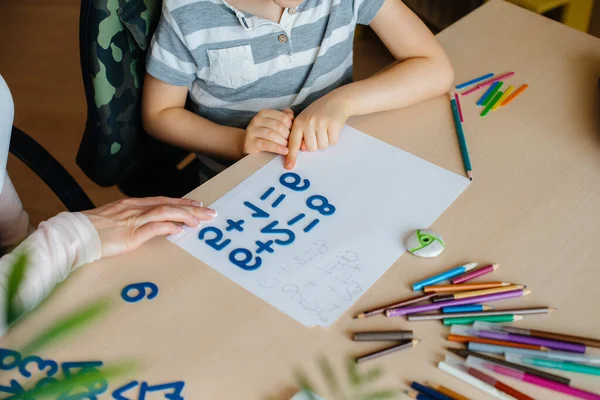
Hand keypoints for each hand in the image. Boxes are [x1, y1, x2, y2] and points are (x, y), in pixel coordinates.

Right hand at [83, 197, 215, 257]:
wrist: (73, 235)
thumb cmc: (90, 230)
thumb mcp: (114, 220)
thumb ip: (131, 220)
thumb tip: (147, 225)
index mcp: (131, 204)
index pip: (163, 200)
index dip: (182, 202)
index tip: (197, 205)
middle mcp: (135, 208)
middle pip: (169, 204)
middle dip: (192, 209)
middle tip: (210, 213)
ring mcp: (133, 220)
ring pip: (165, 212)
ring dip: (185, 216)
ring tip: (200, 222)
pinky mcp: (130, 235)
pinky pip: (154, 227)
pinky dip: (169, 227)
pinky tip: (180, 230)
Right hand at [243, 109, 292, 155]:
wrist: (249, 144)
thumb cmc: (265, 134)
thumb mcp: (274, 123)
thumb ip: (284, 117)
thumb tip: (292, 116)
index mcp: (264, 113)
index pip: (283, 117)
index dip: (291, 125)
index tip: (294, 132)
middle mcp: (256, 120)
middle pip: (278, 125)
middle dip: (287, 134)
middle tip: (291, 141)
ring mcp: (252, 131)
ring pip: (271, 134)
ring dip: (283, 141)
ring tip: (288, 146)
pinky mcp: (250, 142)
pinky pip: (266, 145)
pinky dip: (277, 148)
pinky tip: (284, 151)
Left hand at [285, 94, 349, 169]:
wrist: (336, 101)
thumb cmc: (319, 113)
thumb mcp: (306, 120)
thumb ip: (301, 134)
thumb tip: (302, 148)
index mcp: (298, 122)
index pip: (293, 142)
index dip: (291, 155)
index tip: (289, 166)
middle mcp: (308, 123)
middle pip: (310, 148)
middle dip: (316, 144)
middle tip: (319, 132)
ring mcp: (321, 123)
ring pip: (322, 146)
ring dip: (325, 141)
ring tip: (326, 128)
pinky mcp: (333, 125)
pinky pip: (332, 142)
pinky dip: (334, 138)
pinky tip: (333, 128)